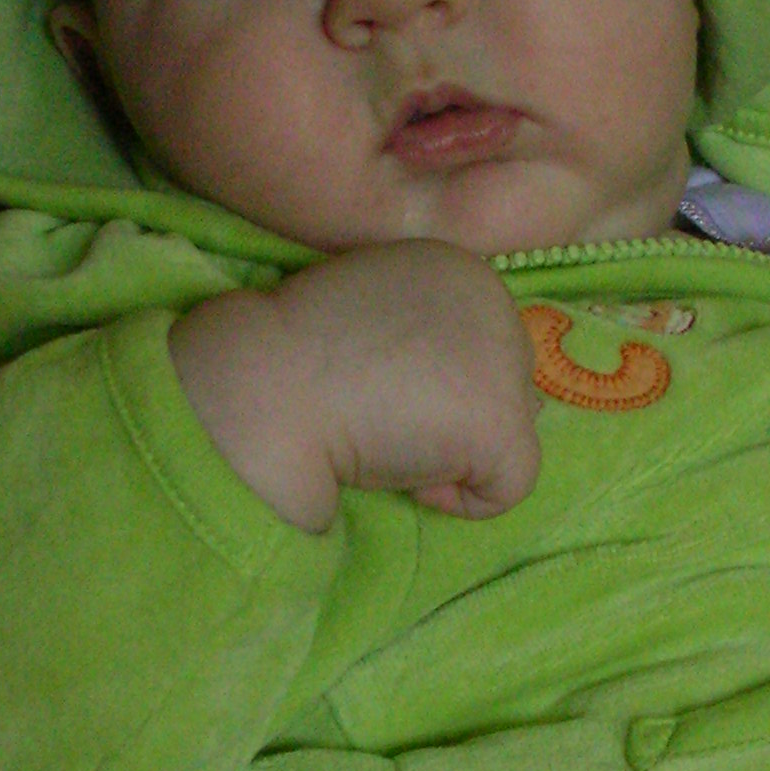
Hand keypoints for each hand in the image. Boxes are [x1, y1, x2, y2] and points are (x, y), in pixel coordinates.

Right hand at [169, 241, 540, 532]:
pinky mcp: (499, 421)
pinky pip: (508, 489)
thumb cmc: (290, 358)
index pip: (484, 351)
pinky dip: (459, 502)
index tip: (373, 391)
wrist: (259, 389)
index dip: (431, 387)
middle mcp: (494, 299)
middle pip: (508, 391)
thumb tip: (454, 387)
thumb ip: (422, 337)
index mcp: (457, 268)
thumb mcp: (369, 317)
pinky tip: (406, 479)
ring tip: (388, 439)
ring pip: (509, 438)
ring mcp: (502, 358)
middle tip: (378, 419)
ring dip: (452, 455)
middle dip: (451, 420)